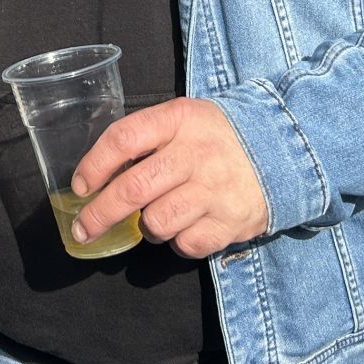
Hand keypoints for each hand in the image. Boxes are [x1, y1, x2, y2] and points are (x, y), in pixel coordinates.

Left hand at [68, 97, 269, 258]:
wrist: (283, 151)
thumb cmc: (216, 137)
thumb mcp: (184, 119)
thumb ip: (146, 138)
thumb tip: (96, 175)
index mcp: (179, 120)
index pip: (124, 139)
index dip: (94, 165)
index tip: (80, 186)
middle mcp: (196, 154)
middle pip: (132, 189)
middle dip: (99, 214)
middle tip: (83, 230)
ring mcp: (215, 190)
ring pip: (156, 222)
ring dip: (145, 227)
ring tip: (154, 218)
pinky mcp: (231, 223)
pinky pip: (185, 244)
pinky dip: (177, 242)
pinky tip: (185, 226)